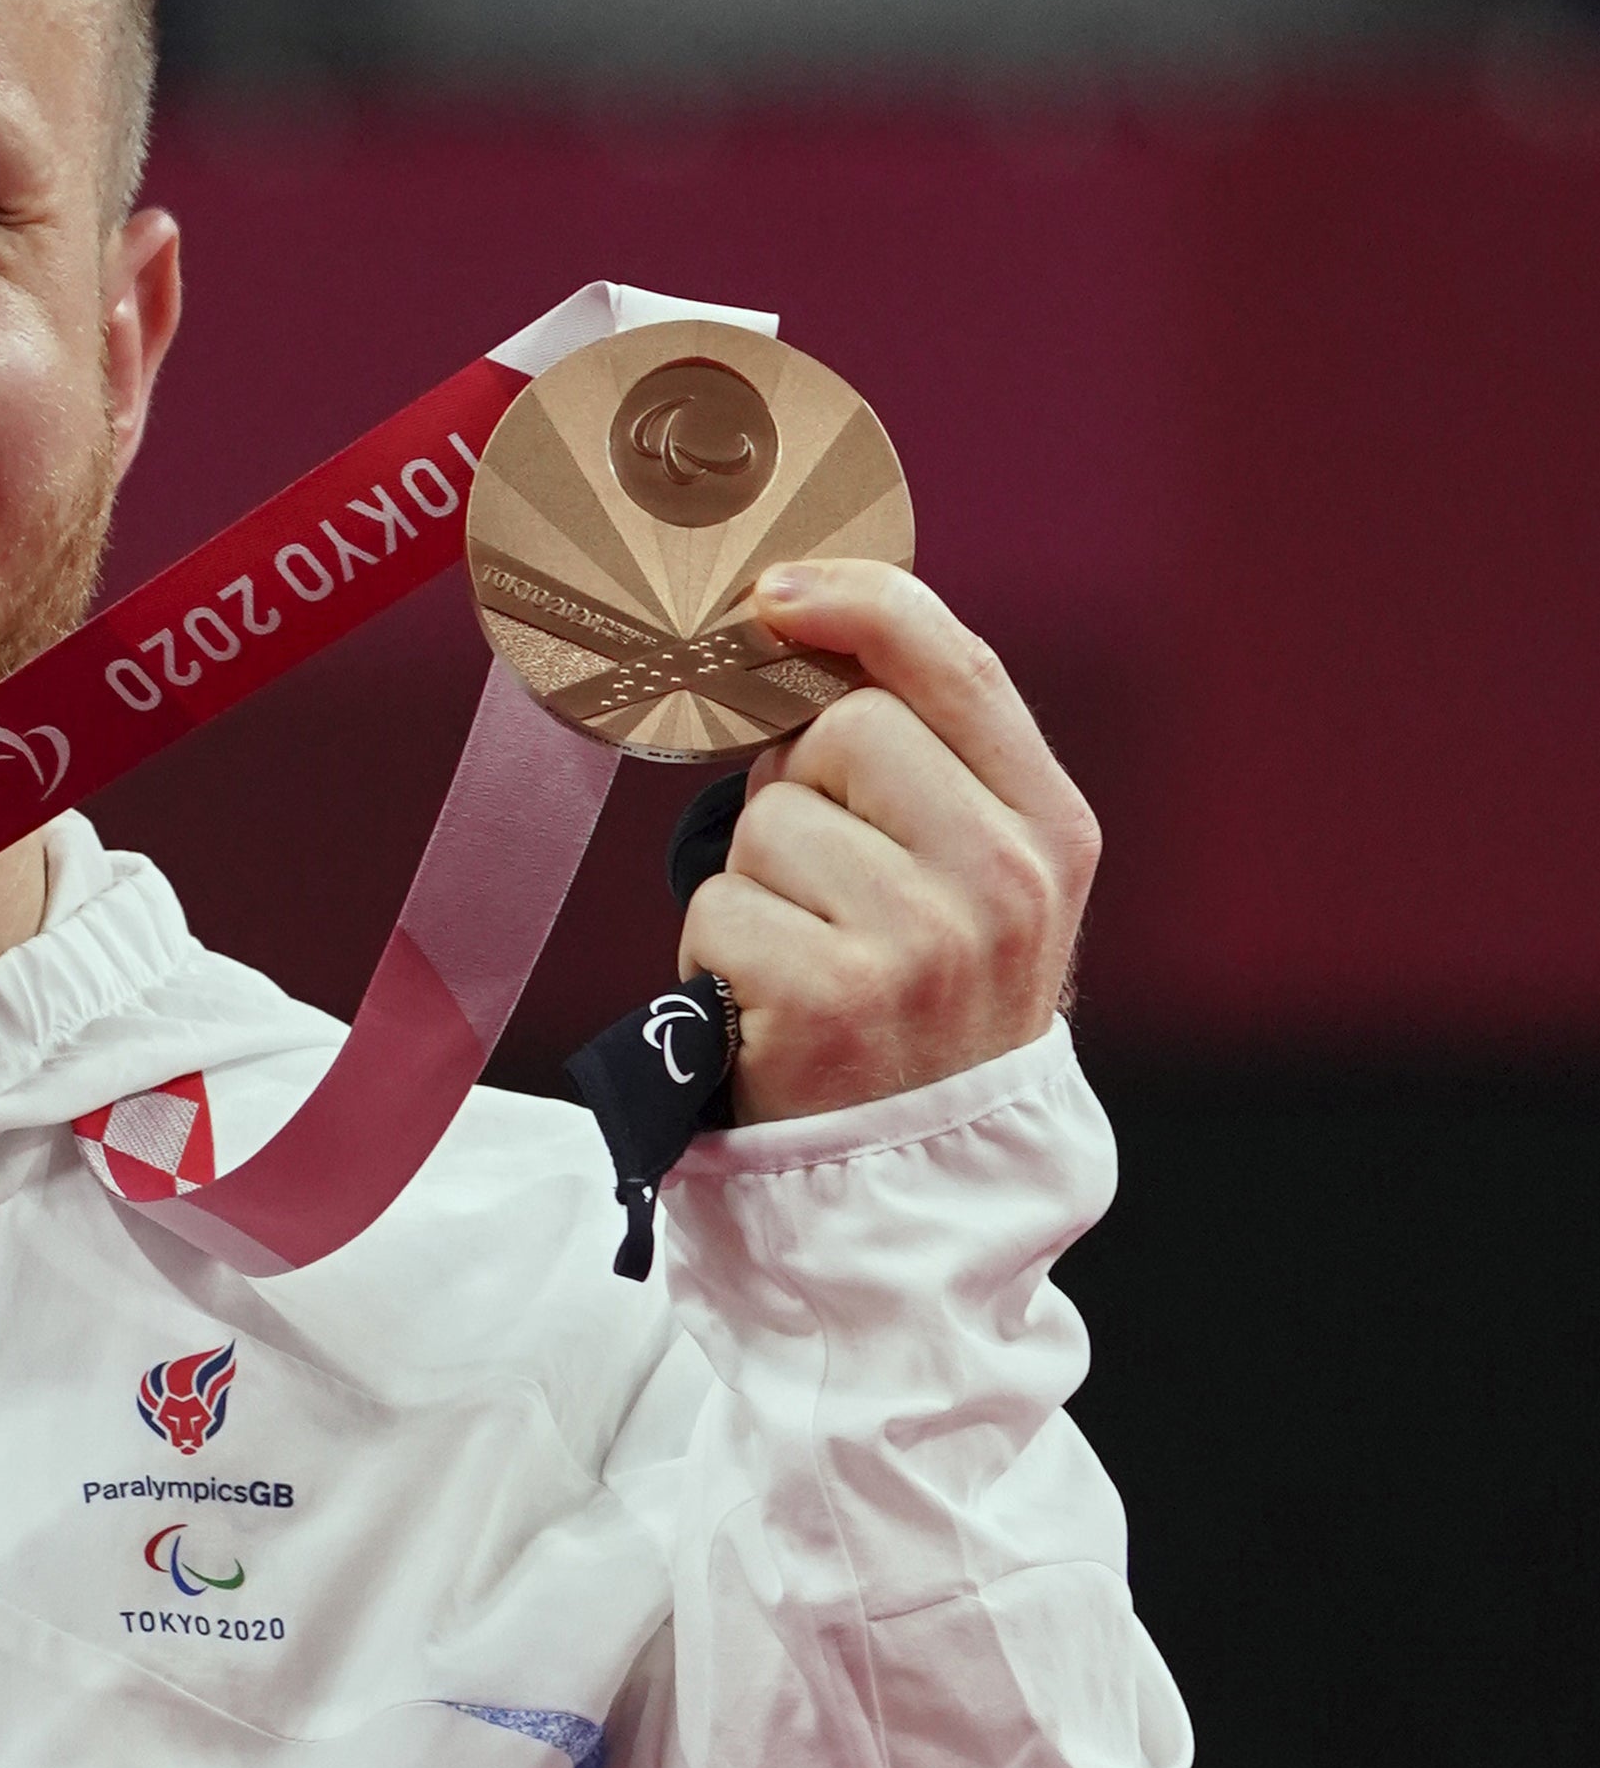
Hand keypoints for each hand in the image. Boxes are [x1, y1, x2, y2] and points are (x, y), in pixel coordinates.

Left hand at [678, 561, 1100, 1124]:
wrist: (912, 1176)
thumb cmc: (919, 1003)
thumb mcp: (971, 879)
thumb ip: (922, 761)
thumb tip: (795, 621)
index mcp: (1051, 833)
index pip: (959, 668)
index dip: (861, 606)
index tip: (776, 591)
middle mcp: (1004, 881)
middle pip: (843, 730)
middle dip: (799, 790)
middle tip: (821, 883)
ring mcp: (921, 943)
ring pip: (767, 822)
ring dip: (752, 883)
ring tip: (801, 954)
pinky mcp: (830, 999)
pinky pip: (718, 910)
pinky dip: (717, 955)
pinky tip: (767, 1006)